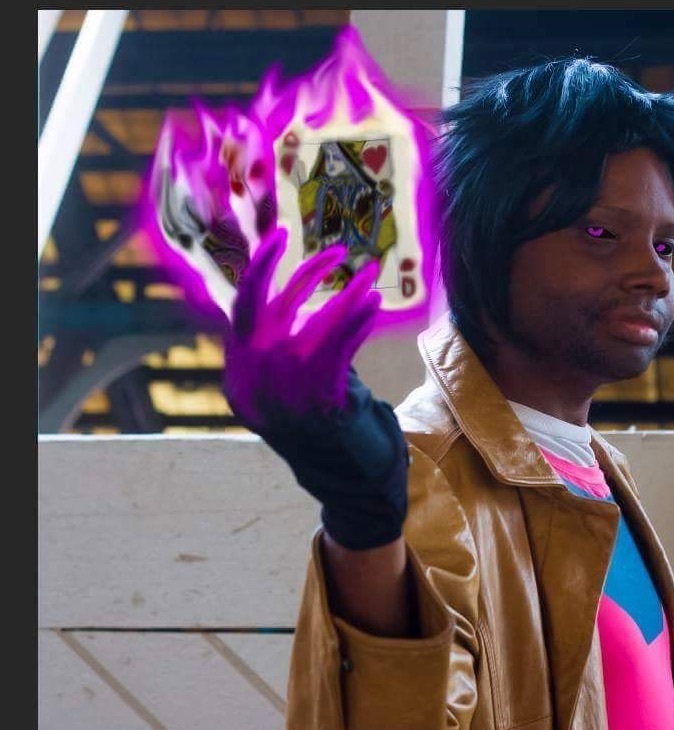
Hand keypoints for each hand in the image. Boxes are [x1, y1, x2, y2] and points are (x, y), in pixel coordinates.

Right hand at [223, 228, 409, 549]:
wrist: (347, 483)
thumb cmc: (323, 431)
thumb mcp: (287, 391)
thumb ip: (280, 351)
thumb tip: (294, 300)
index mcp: (240, 376)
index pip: (242, 310)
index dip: (259, 270)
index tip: (278, 241)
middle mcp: (254, 380)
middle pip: (259, 306)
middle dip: (277, 265)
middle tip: (313, 241)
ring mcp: (284, 389)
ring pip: (311, 322)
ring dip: (344, 293)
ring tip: (369, 274)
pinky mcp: (321, 396)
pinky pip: (340, 344)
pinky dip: (358, 319)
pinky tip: (373, 302)